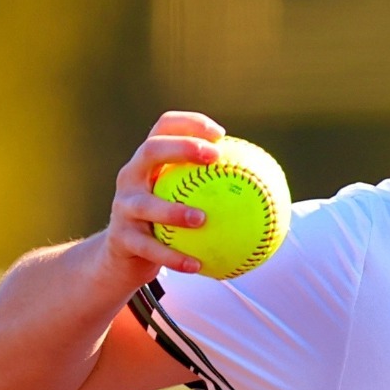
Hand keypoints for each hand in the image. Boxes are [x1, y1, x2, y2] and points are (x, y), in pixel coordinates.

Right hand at [95, 111, 223, 287]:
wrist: (123, 257)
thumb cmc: (166, 225)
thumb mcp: (184, 202)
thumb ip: (215, 190)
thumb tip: (269, 188)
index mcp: (148, 163)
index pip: (164, 128)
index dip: (189, 123)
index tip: (221, 133)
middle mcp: (131, 177)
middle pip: (150, 150)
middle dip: (182, 148)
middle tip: (213, 157)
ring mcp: (123, 206)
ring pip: (146, 204)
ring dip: (174, 210)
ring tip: (202, 219)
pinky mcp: (120, 238)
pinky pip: (150, 248)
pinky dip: (173, 257)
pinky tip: (197, 266)